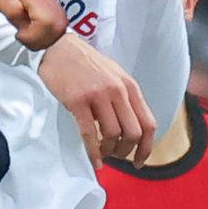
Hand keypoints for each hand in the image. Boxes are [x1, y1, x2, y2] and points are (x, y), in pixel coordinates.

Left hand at [0, 0, 66, 48]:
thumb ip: (11, 9)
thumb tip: (26, 22)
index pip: (49, 21)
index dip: (35, 35)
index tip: (18, 34)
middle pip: (58, 24)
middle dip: (41, 38)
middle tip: (22, 36)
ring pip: (59, 24)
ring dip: (43, 36)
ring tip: (24, 33)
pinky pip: (54, 19)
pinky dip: (43, 30)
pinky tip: (28, 29)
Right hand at [40, 33, 152, 159]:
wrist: (59, 47)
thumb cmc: (85, 64)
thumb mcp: (114, 76)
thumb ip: (125, 99)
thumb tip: (131, 129)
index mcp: (130, 87)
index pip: (148, 124)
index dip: (146, 147)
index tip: (139, 161)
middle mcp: (118, 91)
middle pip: (133, 133)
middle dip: (126, 152)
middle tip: (116, 156)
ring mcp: (98, 95)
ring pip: (113, 135)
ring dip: (109, 151)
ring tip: (102, 153)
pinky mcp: (78, 101)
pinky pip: (89, 133)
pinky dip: (93, 151)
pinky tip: (94, 160)